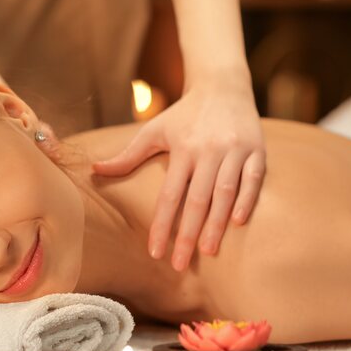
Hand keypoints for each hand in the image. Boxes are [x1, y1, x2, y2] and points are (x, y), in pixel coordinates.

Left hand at [91, 80, 266, 270]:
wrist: (222, 85)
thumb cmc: (184, 114)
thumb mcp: (154, 130)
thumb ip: (128, 155)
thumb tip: (94, 171)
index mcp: (183, 148)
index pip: (170, 195)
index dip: (162, 225)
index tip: (156, 252)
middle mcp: (208, 150)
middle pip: (197, 199)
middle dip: (188, 234)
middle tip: (180, 265)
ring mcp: (235, 150)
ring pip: (226, 192)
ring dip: (217, 224)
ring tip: (208, 251)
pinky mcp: (256, 150)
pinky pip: (253, 179)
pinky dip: (247, 201)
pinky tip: (239, 223)